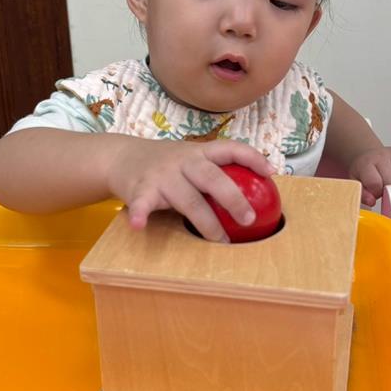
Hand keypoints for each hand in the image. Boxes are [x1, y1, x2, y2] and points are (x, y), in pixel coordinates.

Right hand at [107, 138, 272, 242]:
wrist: (120, 156)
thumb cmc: (164, 163)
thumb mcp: (190, 159)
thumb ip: (213, 172)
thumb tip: (251, 195)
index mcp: (199, 152)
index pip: (230, 149)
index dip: (252, 157)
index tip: (270, 172)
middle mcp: (183, 161)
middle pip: (213, 177)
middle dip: (233, 198)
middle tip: (248, 219)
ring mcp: (162, 175)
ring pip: (188, 199)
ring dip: (206, 222)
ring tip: (220, 241)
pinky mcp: (140, 188)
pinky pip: (142, 203)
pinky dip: (140, 214)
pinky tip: (139, 225)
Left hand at [347, 146, 390, 207]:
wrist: (369, 157)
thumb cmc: (363, 172)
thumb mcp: (356, 183)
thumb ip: (361, 195)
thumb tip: (372, 201)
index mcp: (366, 163)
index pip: (375, 182)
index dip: (377, 192)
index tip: (376, 193)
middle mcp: (381, 156)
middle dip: (390, 191)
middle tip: (385, 191)